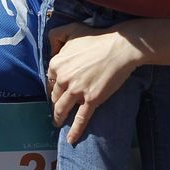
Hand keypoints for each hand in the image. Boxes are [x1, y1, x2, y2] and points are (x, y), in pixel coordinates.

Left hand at [46, 23, 137, 144]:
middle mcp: (63, 79)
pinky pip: (80, 119)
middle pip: (55, 95)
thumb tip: (51, 48)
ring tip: (57, 123)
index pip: (50, 79)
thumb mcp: (72, 29)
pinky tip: (71, 139)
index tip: (57, 89)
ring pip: (62, 108)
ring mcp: (76, 91)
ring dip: (59, 118)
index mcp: (57, 63)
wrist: (119, 48)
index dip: (54, 85)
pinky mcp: (91, 100)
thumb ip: (56, 36)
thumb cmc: (97, 38)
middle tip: (58, 107)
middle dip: (56, 102)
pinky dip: (75, 131)